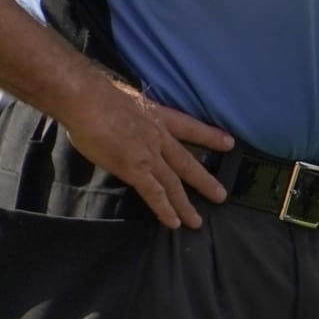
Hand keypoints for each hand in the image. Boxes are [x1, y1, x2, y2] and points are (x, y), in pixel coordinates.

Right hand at [61, 81, 233, 229]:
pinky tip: (173, 223)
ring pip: (173, 183)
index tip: (229, 143)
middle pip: (187, 162)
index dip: (210, 135)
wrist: (89, 101)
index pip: (189, 127)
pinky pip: (154, 193)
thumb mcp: (128, 99)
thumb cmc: (99, 96)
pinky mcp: (135, 169)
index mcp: (158, 116)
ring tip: (197, 221)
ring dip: (185, 204)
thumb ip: (134, 114)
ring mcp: (149, 155)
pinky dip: (164, 209)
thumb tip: (127, 119)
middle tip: (221, 195)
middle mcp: (159, 137)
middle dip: (204, 180)